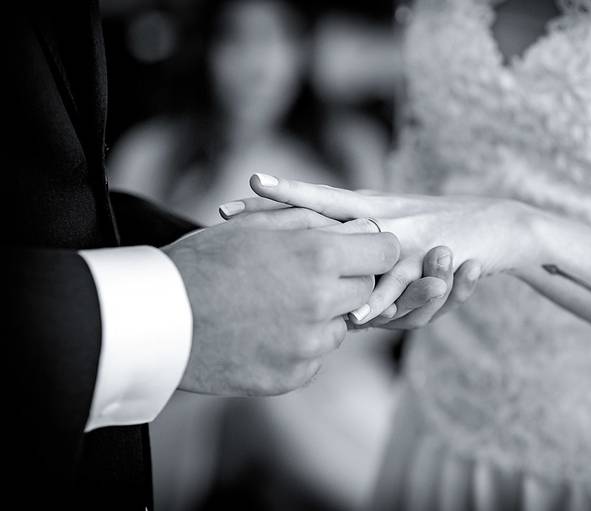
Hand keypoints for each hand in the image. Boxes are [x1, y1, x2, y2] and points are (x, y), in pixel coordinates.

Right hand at [164, 209, 399, 395]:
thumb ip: (316, 222)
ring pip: (340, 326)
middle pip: (366, 290)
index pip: (384, 250)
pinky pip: (315, 357)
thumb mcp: (257, 225)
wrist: (157, 320)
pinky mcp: (293, 376)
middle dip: (345, 281)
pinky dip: (298, 346)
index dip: (370, 247)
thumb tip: (360, 228)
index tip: (354, 249)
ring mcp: (309, 345)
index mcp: (318, 256)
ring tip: (274, 306)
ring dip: (321, 316)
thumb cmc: (204, 262)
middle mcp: (322, 302)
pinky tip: (263, 333)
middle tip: (304, 276)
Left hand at [240, 173, 535, 321]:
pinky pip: (402, 283)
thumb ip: (361, 242)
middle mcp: (380, 216)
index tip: (227, 203)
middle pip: (319, 210)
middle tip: (228, 209)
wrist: (499, 226)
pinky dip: (380, 299)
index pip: (312, 204)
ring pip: (353, 240)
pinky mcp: (432, 258)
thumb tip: (325, 252)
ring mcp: (404, 235)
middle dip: (274, 210)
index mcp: (369, 210)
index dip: (271, 204)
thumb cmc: (440, 231)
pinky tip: (357, 316)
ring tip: (273, 249)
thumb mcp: (396, 234)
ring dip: (314, 245)